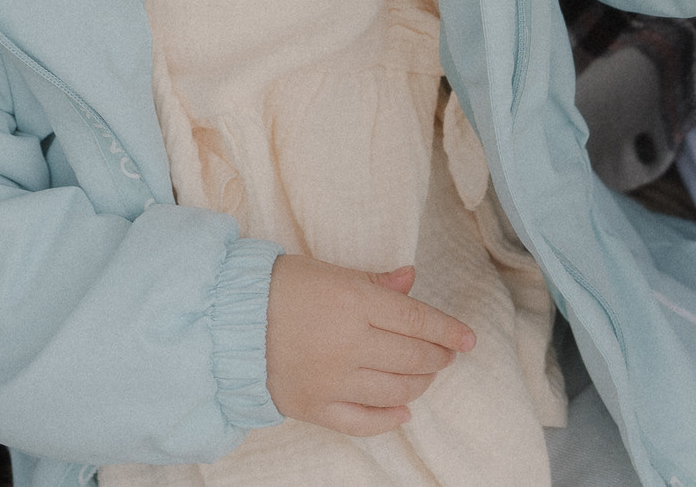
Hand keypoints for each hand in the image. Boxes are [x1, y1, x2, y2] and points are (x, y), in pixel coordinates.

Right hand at [264, 257, 474, 436]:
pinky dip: (389, 419)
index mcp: (354, 302)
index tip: (468, 339)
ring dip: (419, 385)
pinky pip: (363, 422)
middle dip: (437, 357)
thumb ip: (374, 282)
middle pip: (411, 357)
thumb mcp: (329, 272)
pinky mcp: (315, 407)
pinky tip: (403, 411)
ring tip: (425, 376)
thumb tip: (412, 280)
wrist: (227, 321)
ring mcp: (333, 380)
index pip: (416, 319)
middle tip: (444, 354)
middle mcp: (349, 344)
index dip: (447, 330)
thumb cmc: (279, 288)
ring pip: (395, 390)